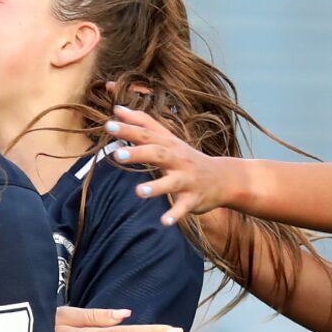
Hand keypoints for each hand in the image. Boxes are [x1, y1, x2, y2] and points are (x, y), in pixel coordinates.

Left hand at [103, 106, 238, 226]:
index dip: (128, 130)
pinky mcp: (193, 199)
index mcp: (168, 145)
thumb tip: (116, 109)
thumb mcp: (168, 138)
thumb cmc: (187, 158)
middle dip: (138, 154)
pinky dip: (174, 215)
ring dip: (156, 187)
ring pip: (172, 182)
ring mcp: (187, 180)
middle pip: (157, 154)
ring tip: (139, 192)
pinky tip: (163, 222)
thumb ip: (143, 124)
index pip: (147, 134)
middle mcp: (178, 159)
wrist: (222, 179)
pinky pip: (183, 208)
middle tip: (116, 155)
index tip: (108, 125)